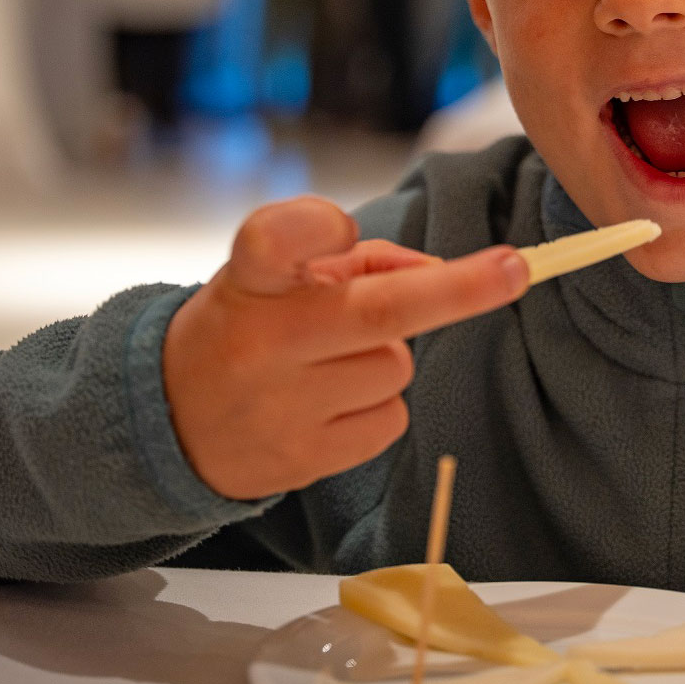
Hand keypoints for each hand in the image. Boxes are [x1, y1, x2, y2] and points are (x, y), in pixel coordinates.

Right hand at [163, 196, 528, 499]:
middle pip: (380, 312)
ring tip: (330, 364)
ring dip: (386, 358)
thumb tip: (441, 272)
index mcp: (249, 281)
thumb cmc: (246, 327)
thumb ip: (358, 260)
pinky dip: (376, 408)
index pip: (275, 241)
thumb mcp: (277, 276)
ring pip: (395, 368)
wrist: (166, 422)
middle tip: (518, 269)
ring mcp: (282, 406)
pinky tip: (328, 405)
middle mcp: (261, 341)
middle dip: (458, 290)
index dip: (317, 228)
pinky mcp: (302, 458)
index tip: (347, 224)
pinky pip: (389, 420)